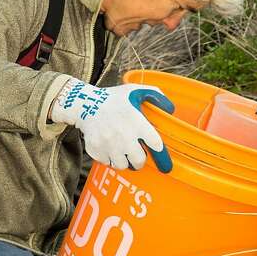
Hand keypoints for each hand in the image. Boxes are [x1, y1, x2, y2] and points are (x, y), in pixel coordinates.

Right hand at [49, 80, 173, 172]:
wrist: (86, 103)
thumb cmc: (113, 98)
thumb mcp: (136, 90)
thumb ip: (156, 96)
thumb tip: (170, 109)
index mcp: (137, 122)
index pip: (156, 145)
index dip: (161, 156)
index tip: (164, 163)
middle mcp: (124, 136)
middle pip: (138, 161)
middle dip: (140, 161)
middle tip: (138, 158)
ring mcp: (109, 144)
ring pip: (122, 165)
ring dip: (124, 162)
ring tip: (122, 155)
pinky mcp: (96, 149)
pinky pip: (106, 162)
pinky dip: (109, 159)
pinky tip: (109, 150)